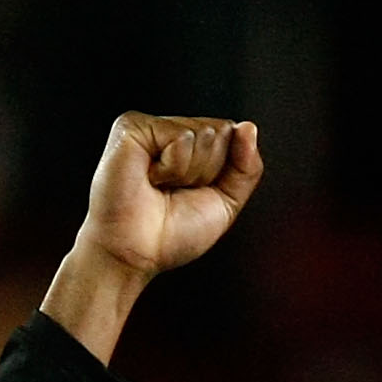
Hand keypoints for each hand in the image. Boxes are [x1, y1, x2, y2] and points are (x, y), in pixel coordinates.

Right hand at [74, 113, 263, 281]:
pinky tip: (149, 178)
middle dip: (206, 172)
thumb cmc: (168, 235)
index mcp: (189, 146)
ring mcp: (150, 128)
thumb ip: (247, 168)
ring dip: (187, 172)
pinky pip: (181, 136)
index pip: (232, 135)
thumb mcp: (225, 204)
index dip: (220, 172)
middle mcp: (170, 132)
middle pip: (222, 132)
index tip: (190, 194)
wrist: (134, 255)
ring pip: (204, 134)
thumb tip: (249, 128)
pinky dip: (172, 167)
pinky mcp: (132, 127)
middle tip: (172, 192)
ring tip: (159, 187)